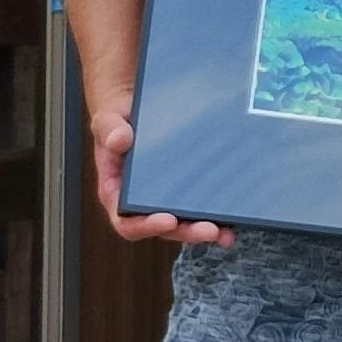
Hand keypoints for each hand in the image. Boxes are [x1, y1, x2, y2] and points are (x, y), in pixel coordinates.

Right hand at [92, 99, 230, 247]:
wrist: (135, 108)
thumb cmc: (117, 119)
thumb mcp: (107, 119)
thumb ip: (109, 129)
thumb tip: (119, 140)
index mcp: (116, 192)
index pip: (127, 221)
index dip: (147, 226)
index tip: (168, 221)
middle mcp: (140, 202)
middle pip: (163, 228)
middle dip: (186, 232)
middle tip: (210, 230)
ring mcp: (163, 198)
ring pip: (183, 223)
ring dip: (204, 230)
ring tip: (225, 233)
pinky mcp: (183, 189)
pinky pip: (198, 206)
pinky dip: (215, 215)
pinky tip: (233, 217)